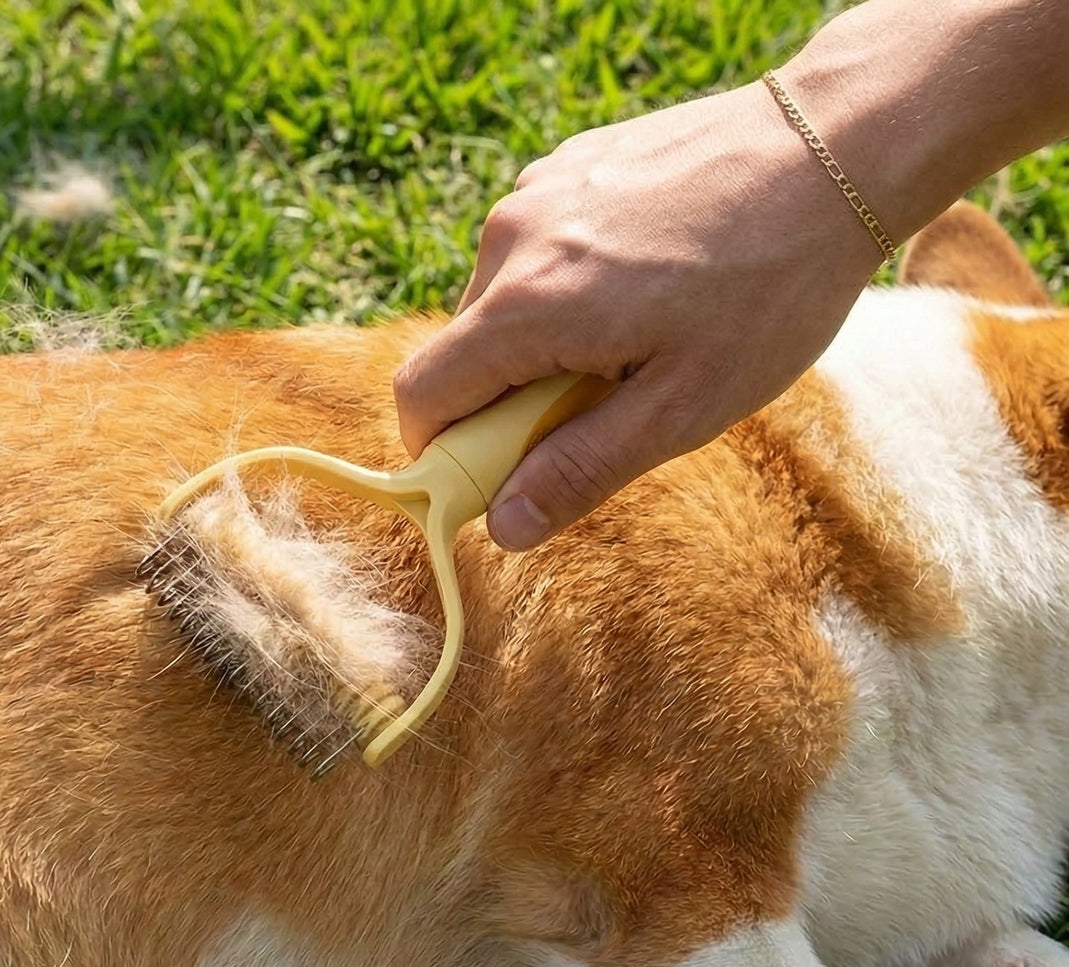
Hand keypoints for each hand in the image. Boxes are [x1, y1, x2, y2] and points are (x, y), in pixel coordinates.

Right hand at [393, 80, 885, 548]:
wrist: (841, 143)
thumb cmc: (772, 287)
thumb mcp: (684, 408)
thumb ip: (580, 469)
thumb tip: (501, 527)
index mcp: (529, 306)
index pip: (421, 396)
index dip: (443, 453)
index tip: (503, 476)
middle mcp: (512, 239)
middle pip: (462, 353)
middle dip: (509, 400)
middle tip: (604, 407)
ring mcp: (537, 190)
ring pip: (500, 304)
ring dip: (543, 342)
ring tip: (640, 335)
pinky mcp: (567, 163)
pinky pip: (535, 252)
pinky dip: (567, 287)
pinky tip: (647, 280)